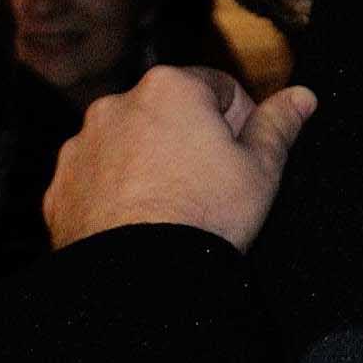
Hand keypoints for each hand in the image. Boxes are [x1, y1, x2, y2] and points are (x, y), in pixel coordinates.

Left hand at [45, 65, 316, 251]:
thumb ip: (278, 125)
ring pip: (129, 144)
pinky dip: (116, 192)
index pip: (218, 87)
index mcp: (169, 88)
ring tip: (173, 206)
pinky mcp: (61, 183)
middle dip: (190, 140)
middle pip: (168, 113)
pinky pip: (97, 178)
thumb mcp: (261, 169)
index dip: (239, 121)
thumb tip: (301, 96)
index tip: (243, 155)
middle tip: (212, 184)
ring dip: (150, 163)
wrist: (139, 275)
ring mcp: (82, 144)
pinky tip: (139, 221)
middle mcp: (116, 105)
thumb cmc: (205, 216)